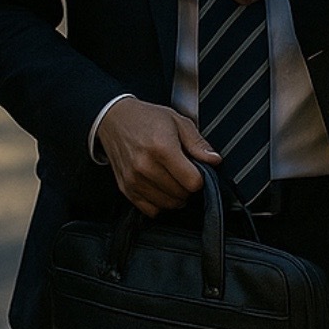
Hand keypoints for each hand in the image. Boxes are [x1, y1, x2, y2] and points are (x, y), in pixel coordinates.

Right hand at [94, 98, 219, 215]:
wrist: (115, 119)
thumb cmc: (146, 119)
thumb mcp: (178, 122)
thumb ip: (198, 143)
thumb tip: (214, 160)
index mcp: (162, 148)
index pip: (192, 182)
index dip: (200, 178)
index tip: (197, 170)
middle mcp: (145, 166)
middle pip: (181, 195)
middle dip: (188, 187)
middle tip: (185, 173)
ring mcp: (134, 180)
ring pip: (167, 205)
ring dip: (176, 197)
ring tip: (173, 179)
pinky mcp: (126, 188)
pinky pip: (150, 210)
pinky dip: (160, 203)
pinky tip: (161, 188)